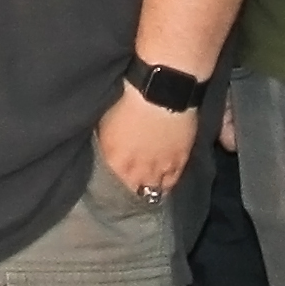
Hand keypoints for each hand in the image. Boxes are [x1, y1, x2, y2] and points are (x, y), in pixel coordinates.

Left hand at [94, 84, 198, 205]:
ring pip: (153, 192)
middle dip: (130, 191)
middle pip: (132, 193)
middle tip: (131, 187)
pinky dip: (166, 184)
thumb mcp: (105, 126)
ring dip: (149, 190)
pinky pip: (171, 183)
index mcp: (114, 162)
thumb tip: (108, 155)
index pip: (110, 186)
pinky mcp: (178, 164)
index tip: (113, 184)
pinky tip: (163, 183)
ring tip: (148, 187)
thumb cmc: (127, 102)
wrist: (159, 93)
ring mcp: (158, 170)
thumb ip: (107, 147)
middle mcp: (135, 172)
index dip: (112, 186)